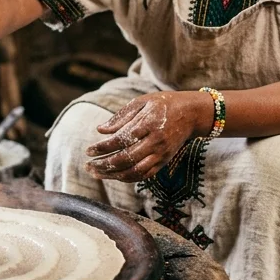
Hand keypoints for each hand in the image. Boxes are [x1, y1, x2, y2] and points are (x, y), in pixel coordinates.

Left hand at [85, 91, 213, 182]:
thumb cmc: (164, 104)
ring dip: (113, 175)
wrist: (192, 114)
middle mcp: (155, 142)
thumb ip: (121, 116)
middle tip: (88, 165)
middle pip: (126, 159)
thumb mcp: (142, 102)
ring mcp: (161, 154)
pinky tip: (113, 175)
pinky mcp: (164, 162)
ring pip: (134, 171)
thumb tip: (100, 130)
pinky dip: (126, 178)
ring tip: (96, 173)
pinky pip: (143, 175)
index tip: (88, 151)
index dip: (103, 148)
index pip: (121, 140)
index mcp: (148, 123)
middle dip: (104, 164)